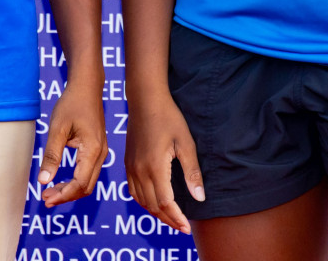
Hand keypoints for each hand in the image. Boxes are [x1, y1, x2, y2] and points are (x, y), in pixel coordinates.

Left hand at [39, 73, 107, 205]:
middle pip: (85, 187)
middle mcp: (101, 154)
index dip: (63, 195)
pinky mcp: (98, 150)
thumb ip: (51, 155)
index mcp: (92, 150)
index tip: (45, 198)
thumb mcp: (57, 129)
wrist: (87, 87)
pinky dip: (74, 181)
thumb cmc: (72, 104)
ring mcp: (101, 152)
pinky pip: (88, 173)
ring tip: (49, 192)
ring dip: (69, 190)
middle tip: (45, 199)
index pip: (80, 183)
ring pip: (88, 182)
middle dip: (65, 196)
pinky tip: (60, 181)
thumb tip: (43, 181)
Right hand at [125, 92, 203, 234]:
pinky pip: (133, 191)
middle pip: (152, 206)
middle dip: (168, 220)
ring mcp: (131, 167)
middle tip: (182, 227)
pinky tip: (154, 203)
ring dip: (156, 213)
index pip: (165, 203)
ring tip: (171, 218)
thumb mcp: (186, 143)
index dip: (176, 218)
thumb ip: (192, 172)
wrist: (145, 99)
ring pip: (141, 201)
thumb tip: (200, 198)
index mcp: (154, 167)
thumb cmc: (169, 118)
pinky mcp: (127, 163)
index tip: (187, 227)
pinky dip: (144, 202)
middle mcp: (139, 171)